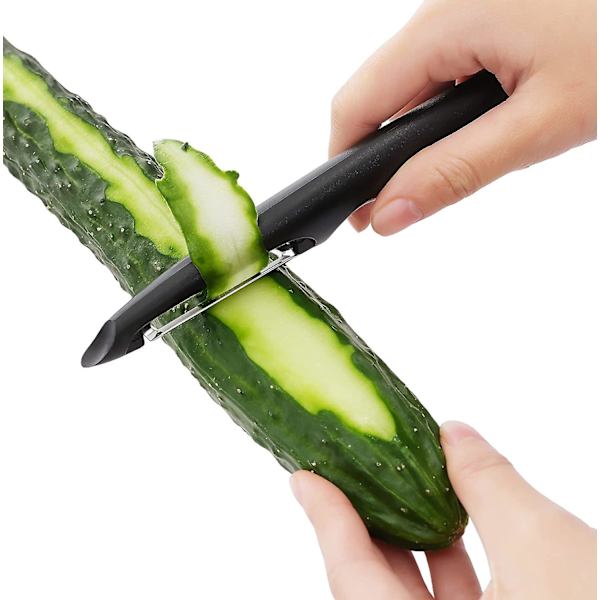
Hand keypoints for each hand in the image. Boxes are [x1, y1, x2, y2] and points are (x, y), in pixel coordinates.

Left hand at [290, 421, 595, 598]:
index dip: (326, 521)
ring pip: (417, 595)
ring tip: (403, 482)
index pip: (353, 578)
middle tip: (352, 468)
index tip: (303, 477)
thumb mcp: (544, 545)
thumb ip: (489, 484)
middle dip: (367, 520)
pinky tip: (453, 522)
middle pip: (378, 583)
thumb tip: (455, 434)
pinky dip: (449, 561)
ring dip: (411, 537)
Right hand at [330, 0, 596, 234]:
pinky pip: (440, 68)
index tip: (358, 211)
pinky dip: (440, 109)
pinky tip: (471, 128)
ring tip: (440, 171)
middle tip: (398, 206)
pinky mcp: (485, 16)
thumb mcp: (542, 121)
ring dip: (412, 134)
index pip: (357, 104)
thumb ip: (456, 171)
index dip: (346, 163)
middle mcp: (443, 8)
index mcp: (446, 24)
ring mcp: (463, 9)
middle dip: (377, 153)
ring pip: (408, 83)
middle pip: (376, 93)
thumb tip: (391, 212)